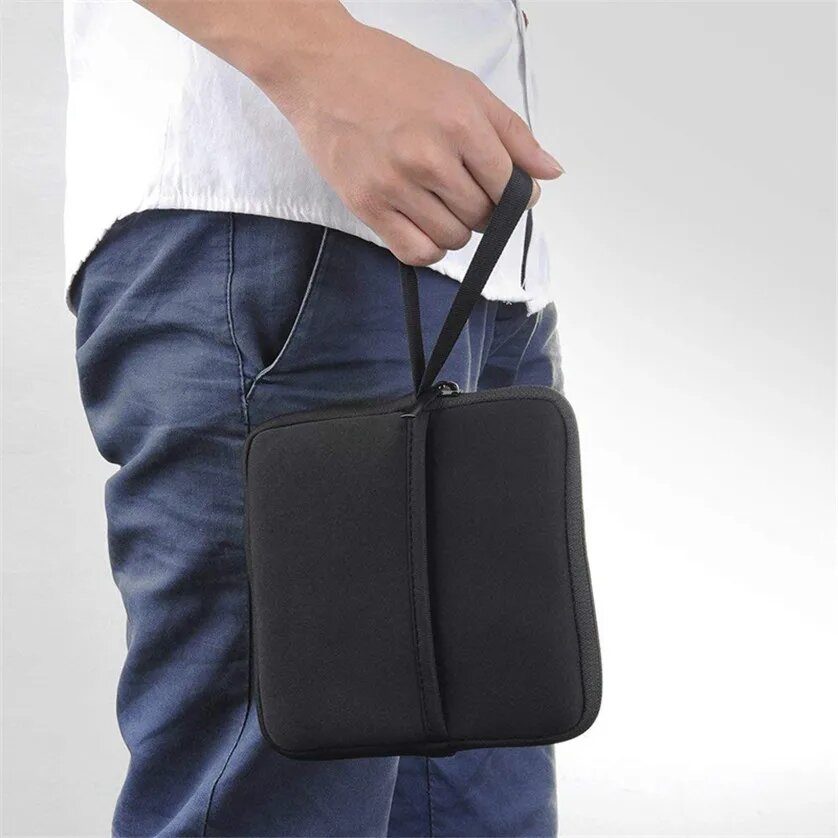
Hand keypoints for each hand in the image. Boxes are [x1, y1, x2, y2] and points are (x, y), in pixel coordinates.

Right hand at [264, 20, 562, 265]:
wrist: (323, 69)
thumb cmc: (392, 74)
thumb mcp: (463, 88)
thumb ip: (511, 133)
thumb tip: (550, 173)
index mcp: (460, 123)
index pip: (509, 187)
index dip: (513, 194)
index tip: (501, 189)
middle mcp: (430, 157)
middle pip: (482, 217)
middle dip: (481, 209)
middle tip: (461, 186)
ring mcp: (396, 185)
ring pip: (453, 240)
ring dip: (454, 228)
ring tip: (438, 200)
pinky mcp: (368, 206)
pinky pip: (416, 252)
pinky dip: (428, 248)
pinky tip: (423, 224)